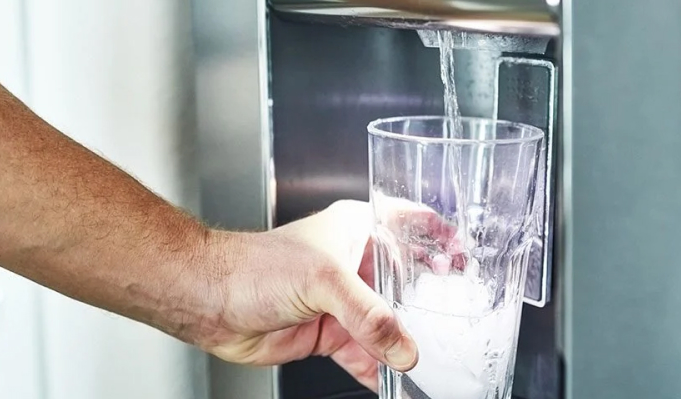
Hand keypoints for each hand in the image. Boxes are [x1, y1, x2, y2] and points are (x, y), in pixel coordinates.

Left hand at [194, 199, 455, 389]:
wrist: (210, 300)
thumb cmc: (253, 266)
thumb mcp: (323, 281)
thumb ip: (368, 316)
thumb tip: (403, 347)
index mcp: (357, 229)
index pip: (412, 226)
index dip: (443, 241)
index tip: (469, 261)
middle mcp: (355, 263)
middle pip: (408, 284)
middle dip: (431, 305)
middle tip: (460, 323)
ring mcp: (343, 301)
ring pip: (388, 324)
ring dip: (407, 343)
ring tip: (436, 360)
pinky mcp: (330, 334)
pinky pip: (367, 354)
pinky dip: (382, 369)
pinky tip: (399, 382)